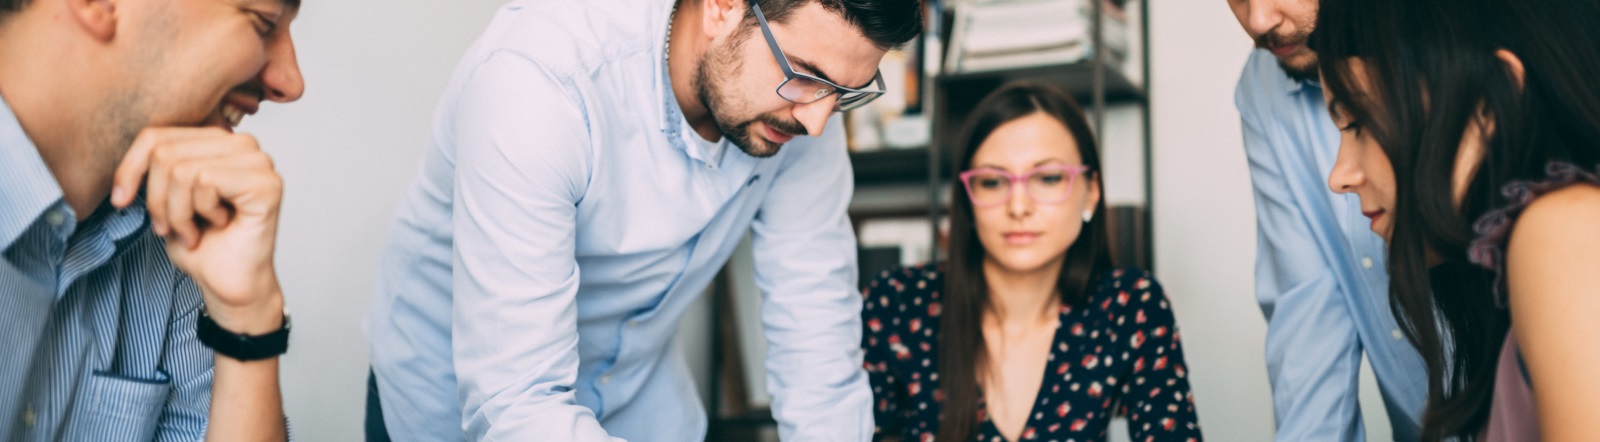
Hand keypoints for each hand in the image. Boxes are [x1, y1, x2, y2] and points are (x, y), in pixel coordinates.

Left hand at [112, 127, 285, 333]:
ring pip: (182, 169)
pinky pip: (206, 181)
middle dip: (157, 199)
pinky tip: (218, 224)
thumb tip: (127, 146)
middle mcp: (243, 145)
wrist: (229, 283)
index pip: (156, 135)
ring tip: (192, 230)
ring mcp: (259, 162)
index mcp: (218, 141)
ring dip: (178, 212)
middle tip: (169, 228)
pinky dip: (199, 212)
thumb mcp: (165, 196)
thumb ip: (156, 164)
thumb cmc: (201, 243)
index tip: (120, 201)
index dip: (130, 169)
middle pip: (165, 152)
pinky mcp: (267, 183)